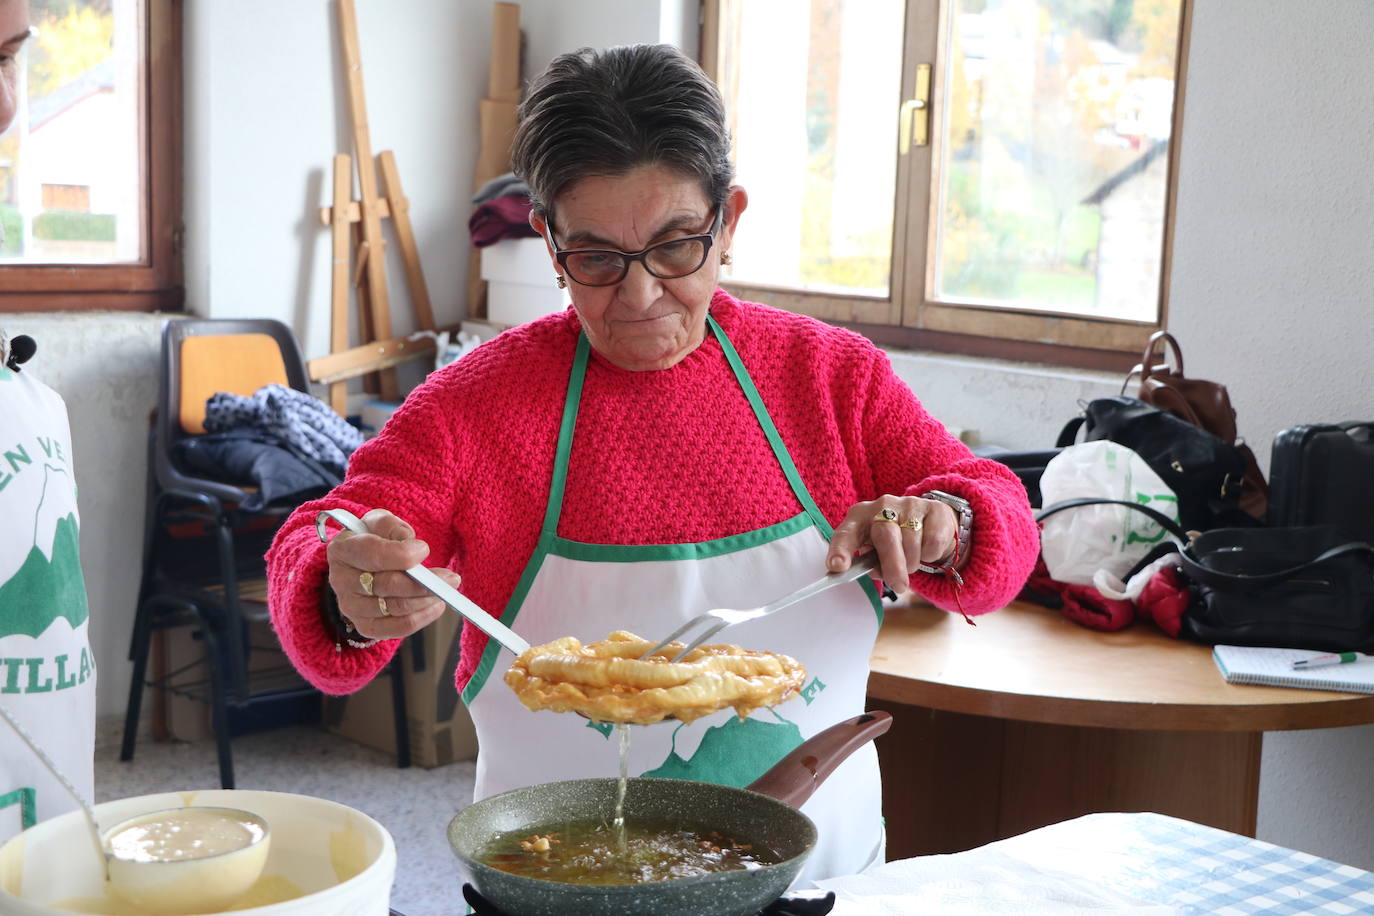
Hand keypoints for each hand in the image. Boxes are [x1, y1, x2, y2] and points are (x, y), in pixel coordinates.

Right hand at [325, 508, 456, 639]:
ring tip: (446, 590)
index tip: (424, 550)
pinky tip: (435, 605)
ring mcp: (351, 606)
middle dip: (424, 582)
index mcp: (342, 550)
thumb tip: (406, 540)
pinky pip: (397, 627)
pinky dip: (422, 618)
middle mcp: (341, 580)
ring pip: (395, 607)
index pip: (371, 554)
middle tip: (451, 578)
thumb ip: (391, 525)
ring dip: (426, 599)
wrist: (361, 565)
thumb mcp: (379, 523)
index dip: (401, 554)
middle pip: (387, 585)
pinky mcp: (365, 625)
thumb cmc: (374, 540)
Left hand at [826, 496, 957, 595]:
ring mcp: (908, 504)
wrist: (928, 522)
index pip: (846, 533)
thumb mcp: (875, 552)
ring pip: (912, 543)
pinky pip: (933, 541)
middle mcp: (881, 506)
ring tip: (910, 560)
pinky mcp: (934, 509)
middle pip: (885, 536)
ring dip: (912, 562)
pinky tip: (925, 548)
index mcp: (859, 517)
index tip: (837, 566)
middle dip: (892, 564)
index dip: (841, 549)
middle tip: (898, 585)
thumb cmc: (892, 542)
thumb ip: (871, 563)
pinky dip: (930, 554)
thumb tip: (876, 571)